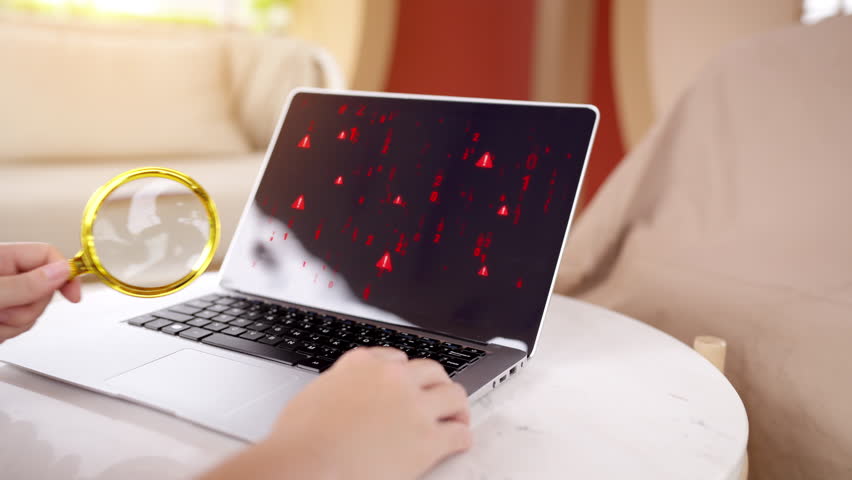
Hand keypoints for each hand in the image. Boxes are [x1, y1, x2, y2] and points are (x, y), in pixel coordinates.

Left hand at [0, 243, 80, 342]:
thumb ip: (26, 283)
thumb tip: (63, 271)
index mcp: (2, 257)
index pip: (48, 255)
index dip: (65, 273)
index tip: (74, 296)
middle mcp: (4, 274)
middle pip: (44, 288)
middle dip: (29, 308)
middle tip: (5, 312)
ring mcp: (2, 295)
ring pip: (32, 311)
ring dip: (15, 324)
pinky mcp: (0, 313)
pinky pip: (18, 325)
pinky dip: (7, 332)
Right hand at [202, 348, 471, 479]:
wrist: (305, 465)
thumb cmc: (299, 441)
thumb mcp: (313, 395)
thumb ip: (338, 387)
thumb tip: (343, 396)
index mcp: (361, 365)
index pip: (396, 359)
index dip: (406, 375)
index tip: (409, 384)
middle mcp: (392, 379)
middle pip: (431, 371)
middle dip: (437, 385)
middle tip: (440, 398)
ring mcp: (413, 407)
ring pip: (453, 395)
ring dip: (457, 408)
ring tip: (458, 418)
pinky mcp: (427, 439)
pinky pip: (458, 433)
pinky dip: (462, 438)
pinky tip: (460, 443)